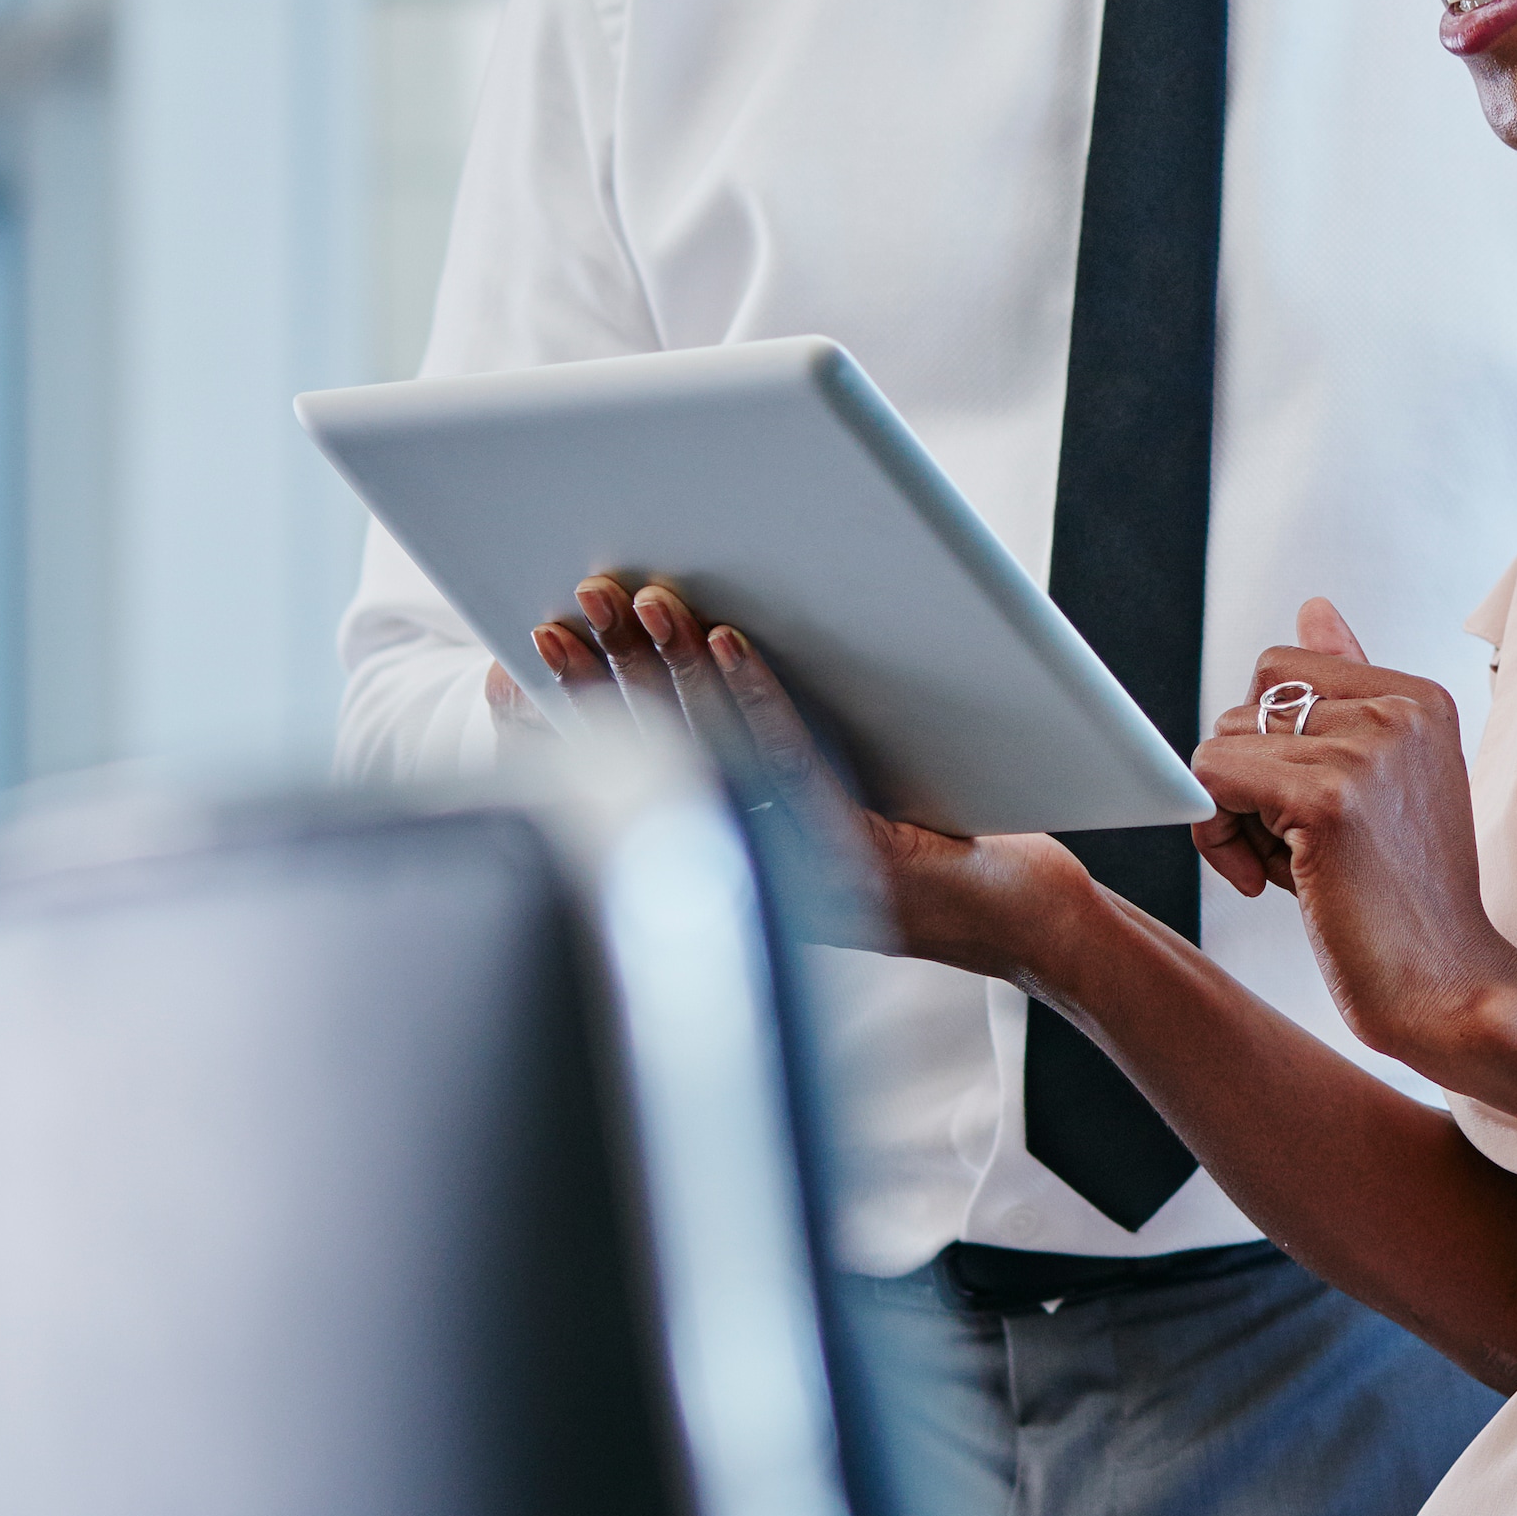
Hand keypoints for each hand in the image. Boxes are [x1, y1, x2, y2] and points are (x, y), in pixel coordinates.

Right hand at [553, 576, 1106, 979]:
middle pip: (649, 752)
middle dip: (596, 680)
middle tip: (553, 618)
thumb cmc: (919, 850)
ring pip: (709, 744)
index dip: (558, 729)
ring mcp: (790, 853)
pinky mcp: (847, 837)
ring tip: (637, 598)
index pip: (620, 778)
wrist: (1010, 917)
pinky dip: (757, 691)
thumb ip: (754, 754)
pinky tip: (730, 638)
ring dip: (665, 666)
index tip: (507, 674)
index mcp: (719, 853)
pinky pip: (790, 752)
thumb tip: (693, 652)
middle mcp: (742, 862)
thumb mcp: (818, 804)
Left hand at [1197, 599, 1516, 1072]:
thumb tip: (1312, 607)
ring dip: (1231, 815)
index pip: (1284, 668)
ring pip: (1220, 741)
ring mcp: (1367, 749)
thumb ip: (1347, 695)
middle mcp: (1400, 708)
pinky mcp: (1327, 799)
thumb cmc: (1406, 903)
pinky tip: (1263, 883)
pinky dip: (1214, 835)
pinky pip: (1209, 778)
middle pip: (1247, 700)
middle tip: (1288, 848)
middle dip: (1245, 776)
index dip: (1270, 744)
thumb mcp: (1385, 783)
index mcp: (1419, 696)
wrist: (1451, 992)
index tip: (1301, 814)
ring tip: (1291, 872)